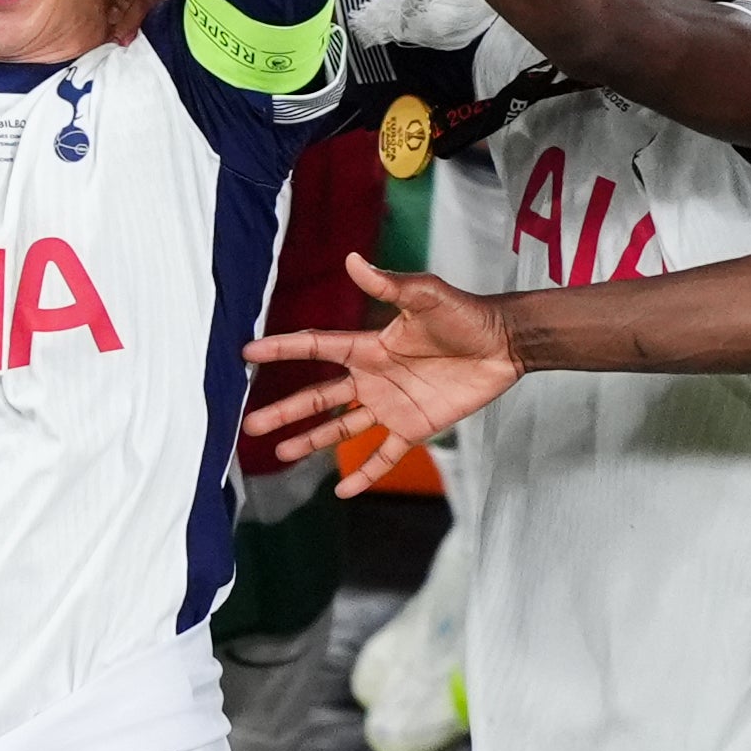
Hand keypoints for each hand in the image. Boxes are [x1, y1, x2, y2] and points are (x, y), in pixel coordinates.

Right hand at [241, 254, 521, 492]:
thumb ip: (389, 285)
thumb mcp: (426, 296)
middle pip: (318, 398)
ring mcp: (391, 405)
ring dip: (310, 441)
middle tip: (249, 425)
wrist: (504, 344)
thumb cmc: (465, 314)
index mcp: (369, 347)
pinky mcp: (415, 427)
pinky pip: (384, 455)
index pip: (316, 349)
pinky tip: (343, 490)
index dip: (281, 350)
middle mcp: (372, 378)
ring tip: (279, 454)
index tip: (247, 354)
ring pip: (340, 429)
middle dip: (284, 411)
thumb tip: (353, 260)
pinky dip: (364, 473)